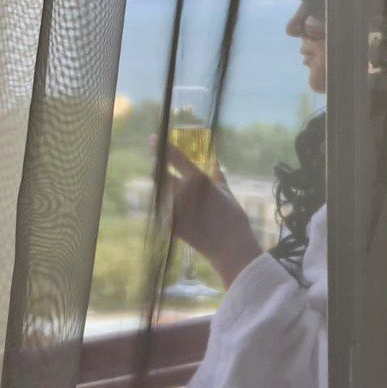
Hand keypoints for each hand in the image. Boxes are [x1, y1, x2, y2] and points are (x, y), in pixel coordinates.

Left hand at [166, 145, 261, 287]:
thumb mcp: (227, 193)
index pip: (174, 158)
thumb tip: (215, 161)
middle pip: (160, 176)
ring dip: (163, 193)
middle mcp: (182, 191)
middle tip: (161, 172)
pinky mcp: (169, 224)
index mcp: (198, 179)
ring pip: (160, 194)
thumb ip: (218, 175)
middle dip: (159, 173)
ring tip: (175, 197)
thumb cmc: (233, 219)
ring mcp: (173, 208)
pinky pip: (161, 211)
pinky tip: (175, 213)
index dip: (162, 148)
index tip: (153, 138)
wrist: (230, 248)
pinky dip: (165, 210)